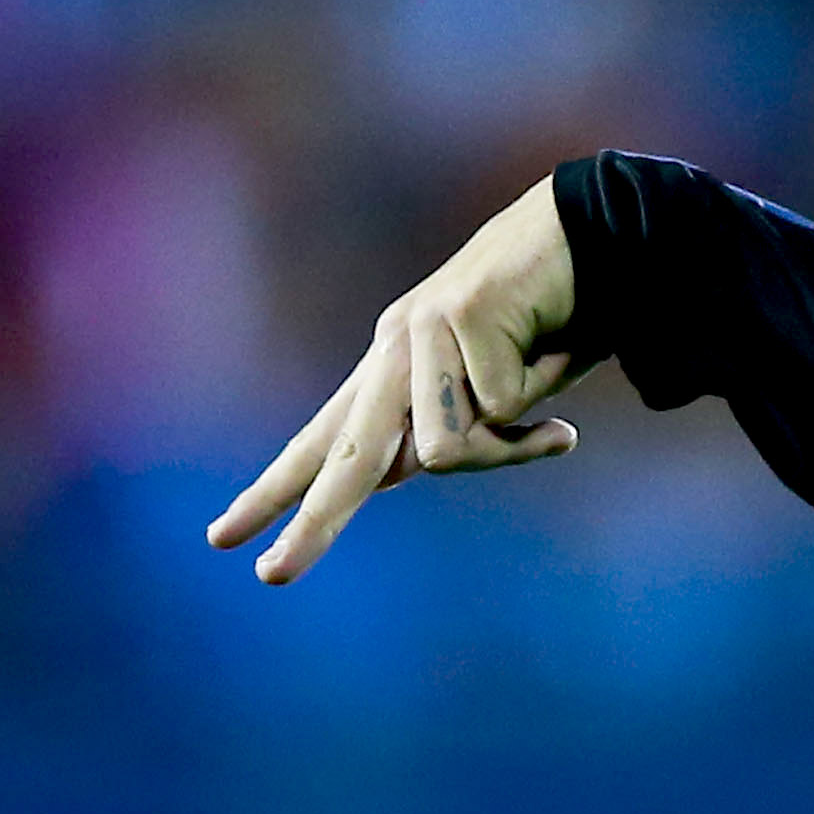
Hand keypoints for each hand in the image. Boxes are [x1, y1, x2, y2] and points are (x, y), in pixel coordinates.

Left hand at [208, 176, 585, 583]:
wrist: (592, 235)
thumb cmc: (553, 324)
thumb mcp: (501, 402)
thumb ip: (459, 436)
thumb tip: (425, 464)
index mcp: (391, 370)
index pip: (322, 442)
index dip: (274, 493)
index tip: (221, 538)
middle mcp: (393, 350)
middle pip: (347, 457)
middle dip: (314, 522)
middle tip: (269, 578)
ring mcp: (420, 330)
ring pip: (445, 451)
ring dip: (507, 444)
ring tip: (546, 403)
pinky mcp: (458, 316)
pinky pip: (498, 409)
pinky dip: (538, 403)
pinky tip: (553, 351)